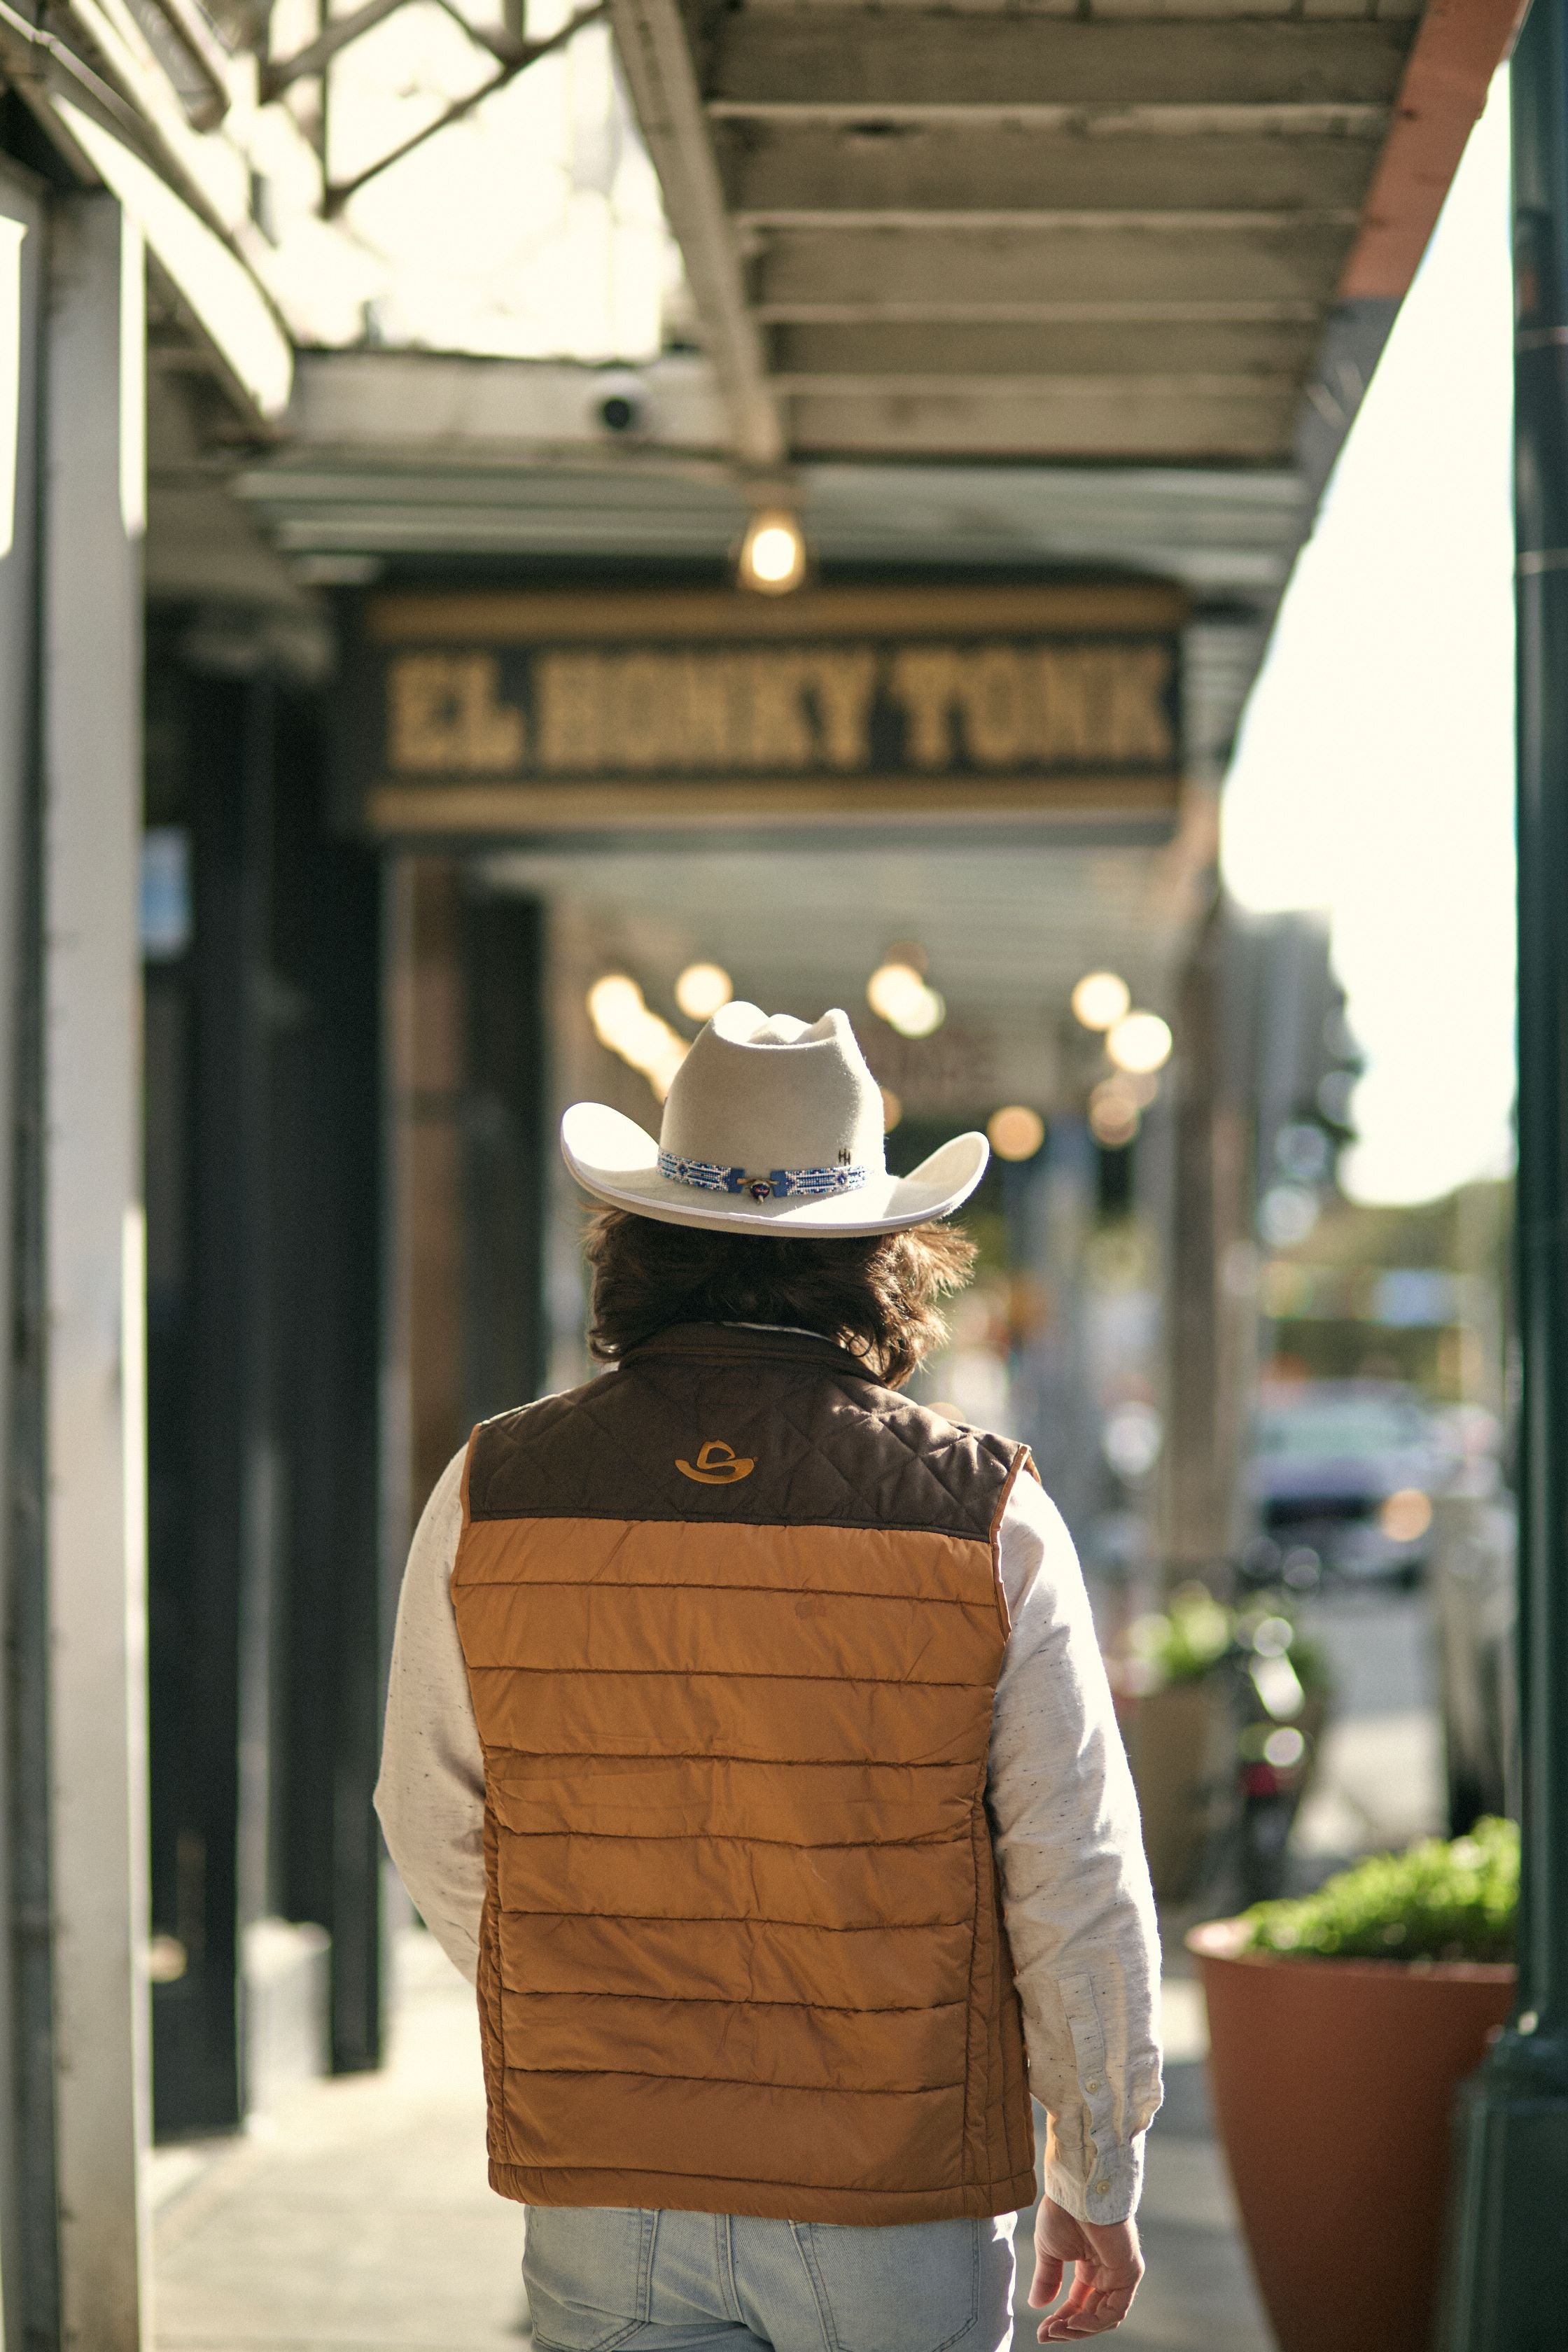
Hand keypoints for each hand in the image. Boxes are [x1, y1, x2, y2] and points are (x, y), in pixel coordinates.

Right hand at [1028, 2196, 1143, 2339]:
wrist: (1076, 2191)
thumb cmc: (1063, 2212)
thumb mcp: (1049, 2250)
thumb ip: (1047, 2279)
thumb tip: (1037, 2305)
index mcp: (1089, 2265)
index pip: (1079, 2303)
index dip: (1061, 2319)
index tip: (1042, 2331)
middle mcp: (1106, 2272)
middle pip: (1091, 2314)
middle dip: (1068, 2328)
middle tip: (1046, 2334)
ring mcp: (1120, 2274)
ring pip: (1103, 2317)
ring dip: (1079, 2329)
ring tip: (1056, 2329)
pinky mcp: (1129, 2273)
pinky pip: (1114, 2310)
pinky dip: (1093, 2322)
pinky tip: (1073, 2321)